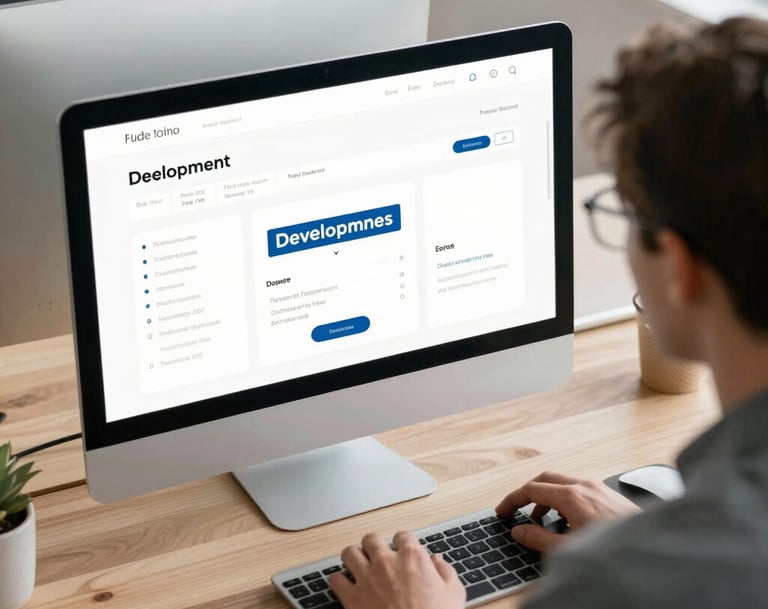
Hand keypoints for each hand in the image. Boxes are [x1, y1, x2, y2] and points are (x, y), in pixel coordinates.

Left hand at [329, 530, 464, 608]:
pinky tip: (345, 586)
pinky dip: (338, 582)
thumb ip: (445, 571)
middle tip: (375, 555)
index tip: (400, 549)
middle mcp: (387, 562)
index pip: (402, 536)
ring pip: (349, 553)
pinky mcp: (352, 598)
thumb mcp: (454, 594)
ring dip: (353, 558)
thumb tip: (438, 561)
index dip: (401, 543)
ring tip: (357, 565)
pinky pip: (335, 580)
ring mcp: (367, 578)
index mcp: (413, 558)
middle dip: (373, 546)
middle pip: (371, 539)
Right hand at [496, 471, 640, 551]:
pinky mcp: (609, 495)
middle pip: (545, 479)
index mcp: (571, 495)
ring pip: (563, 483)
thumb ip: (538, 538)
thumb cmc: (613, 550)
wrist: (651, 551)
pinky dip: (563, 499)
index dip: (512, 500)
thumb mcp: (568, 548)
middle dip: (527, 494)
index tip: (502, 511)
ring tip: (540, 520)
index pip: (531, 489)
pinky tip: (567, 520)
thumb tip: (519, 531)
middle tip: (516, 509)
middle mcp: (584, 485)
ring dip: (546, 498)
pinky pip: (578, 489)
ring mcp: (598, 488)